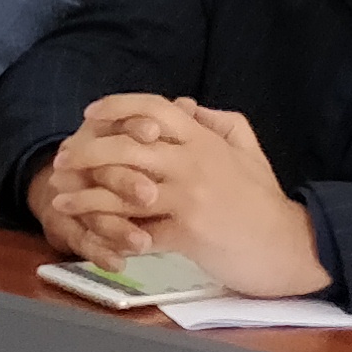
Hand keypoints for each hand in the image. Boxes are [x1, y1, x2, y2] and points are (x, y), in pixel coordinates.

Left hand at [40, 98, 328, 297]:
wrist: (291, 247)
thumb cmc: (265, 201)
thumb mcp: (248, 149)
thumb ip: (218, 121)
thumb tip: (186, 104)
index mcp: (205, 139)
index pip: (154, 107)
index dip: (117, 106)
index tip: (89, 115)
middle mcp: (194, 162)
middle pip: (127, 146)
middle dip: (86, 151)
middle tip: (61, 160)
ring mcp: (190, 198)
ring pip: (124, 190)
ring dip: (86, 195)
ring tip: (60, 198)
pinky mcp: (188, 234)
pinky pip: (138, 231)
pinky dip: (111, 233)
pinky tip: (91, 235)